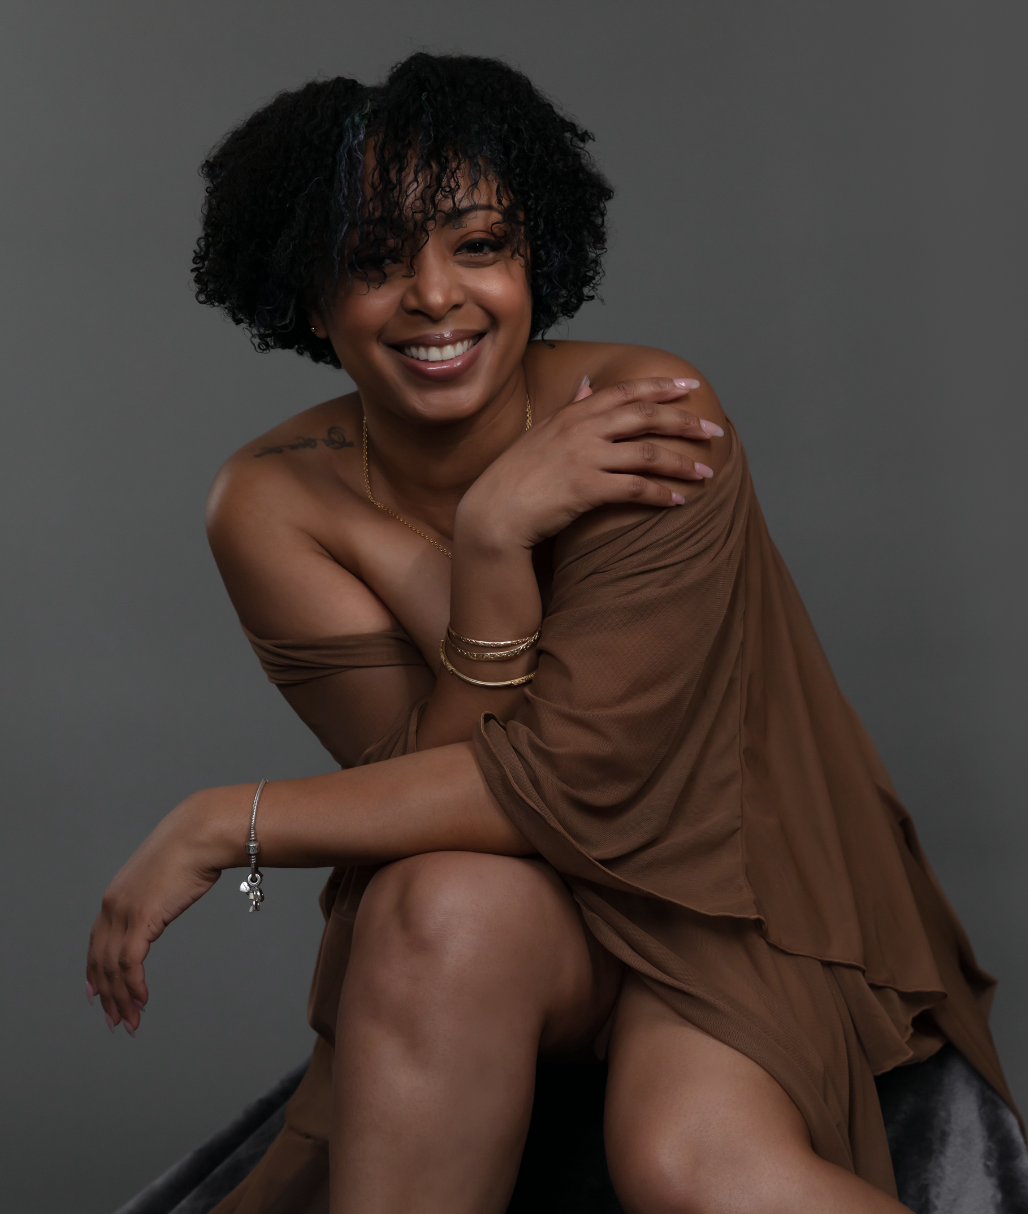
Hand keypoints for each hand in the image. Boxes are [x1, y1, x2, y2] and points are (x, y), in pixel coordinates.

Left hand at [85, 789, 238, 1032]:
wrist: (200, 833)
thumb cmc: (192, 848)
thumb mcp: (166, 875)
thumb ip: (158, 893)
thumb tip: (167, 898)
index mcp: (116, 895)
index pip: (96, 943)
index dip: (94, 972)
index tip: (97, 995)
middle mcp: (113, 905)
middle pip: (99, 961)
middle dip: (106, 995)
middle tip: (115, 1020)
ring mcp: (125, 912)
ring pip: (112, 968)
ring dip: (121, 998)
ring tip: (130, 1020)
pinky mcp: (141, 919)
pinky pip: (130, 963)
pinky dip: (134, 986)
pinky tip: (142, 1000)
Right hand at [455, 376, 722, 551]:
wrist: (494, 511)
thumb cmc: (517, 475)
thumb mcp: (543, 433)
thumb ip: (572, 408)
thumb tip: (589, 385)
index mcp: (575, 414)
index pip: (627, 392)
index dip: (661, 387)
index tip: (691, 385)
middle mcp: (582, 430)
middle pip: (646, 417)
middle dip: (685, 421)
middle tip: (713, 430)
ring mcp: (584, 458)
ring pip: (648, 453)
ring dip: (682, 462)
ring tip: (706, 472)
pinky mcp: (586, 489)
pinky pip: (635, 489)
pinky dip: (661, 494)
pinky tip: (678, 501)